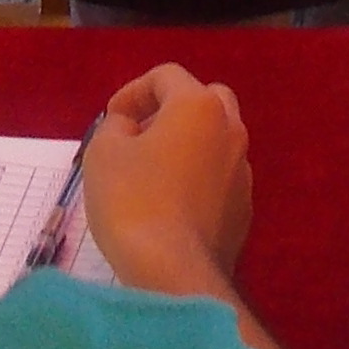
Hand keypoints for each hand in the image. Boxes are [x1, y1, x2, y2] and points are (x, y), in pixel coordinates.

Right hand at [80, 63, 253, 299]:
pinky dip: (196, 180)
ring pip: (215, 141)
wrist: (174, 272)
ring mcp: (243, 172)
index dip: (132, 91)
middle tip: (140, 133)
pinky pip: (218, 179)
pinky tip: (170, 205)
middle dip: (170, 109)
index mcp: (199, 107)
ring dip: (186, 145)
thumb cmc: (132, 201)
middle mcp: (231, 131)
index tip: (112, 118)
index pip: (166, 76)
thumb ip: (117, 125)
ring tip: (151, 172)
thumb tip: (131, 126)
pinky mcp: (244, 210)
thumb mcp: (104, 151)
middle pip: (204, 101)